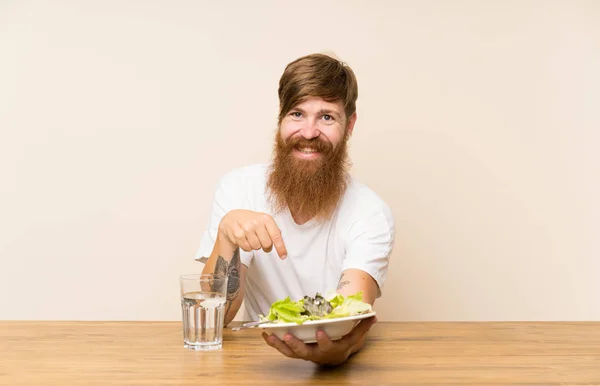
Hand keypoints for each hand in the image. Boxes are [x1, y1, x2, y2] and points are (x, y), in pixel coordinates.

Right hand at [218, 210, 287, 258]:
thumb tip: (281, 242)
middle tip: (262, 242)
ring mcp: (246, 228)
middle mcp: (256, 222)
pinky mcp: (238, 235)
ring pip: (256, 247)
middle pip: (267, 244)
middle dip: (266, 246)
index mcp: (266, 218)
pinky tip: (245, 239)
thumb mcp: (264, 220)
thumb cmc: (251, 220)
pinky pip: (247, 248)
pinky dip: (247, 247)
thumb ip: (274, 230)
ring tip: (251, 237)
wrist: (232, 218)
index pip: (276, 235)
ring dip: (255, 245)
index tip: (283, 256)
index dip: (281, 247)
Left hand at [262, 316, 376, 365]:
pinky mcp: (294, 350)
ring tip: (270, 335)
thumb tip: (373, 315)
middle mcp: (315, 353)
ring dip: (278, 344)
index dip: (324, 340)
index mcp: (330, 349)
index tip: (320, 331)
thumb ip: (361, 325)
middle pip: (304, 352)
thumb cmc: (342, 342)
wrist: (333, 357)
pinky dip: (273, 342)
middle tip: (287, 335)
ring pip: (290, 352)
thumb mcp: (353, 335)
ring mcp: (303, 353)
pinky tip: (265, 333)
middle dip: (295, 344)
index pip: (327, 346)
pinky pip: (282, 348)